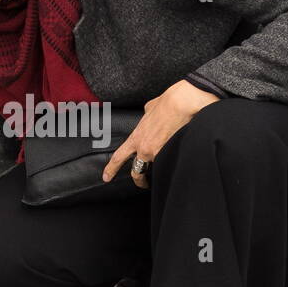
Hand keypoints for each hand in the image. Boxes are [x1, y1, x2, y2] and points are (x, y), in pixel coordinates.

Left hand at [102, 80, 219, 188]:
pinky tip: (177, 152)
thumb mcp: (149, 108)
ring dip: (160, 165)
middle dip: (140, 181)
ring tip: (166, 161)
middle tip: (143, 183)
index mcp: (136, 137)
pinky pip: (168, 161)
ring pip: (156, 167)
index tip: (106, 177)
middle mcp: (144, 148)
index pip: (119, 157)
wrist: (181, 103)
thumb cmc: (167, 103)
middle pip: (137, 172)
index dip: (111, 169)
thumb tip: (149, 116)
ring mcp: (157, 153)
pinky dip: (171, 158)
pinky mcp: (170, 154)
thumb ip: (146, 117)